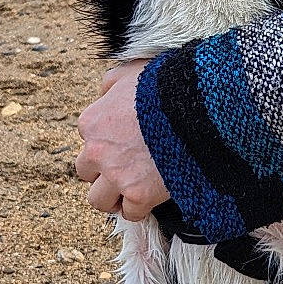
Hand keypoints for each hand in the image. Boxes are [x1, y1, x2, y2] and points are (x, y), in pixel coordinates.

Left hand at [76, 60, 169, 220]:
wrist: (196, 107)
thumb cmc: (166, 85)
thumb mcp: (131, 71)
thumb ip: (111, 84)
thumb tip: (105, 94)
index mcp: (91, 122)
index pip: (87, 142)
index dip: (107, 144)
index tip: (125, 143)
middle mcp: (97, 151)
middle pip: (86, 172)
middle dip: (104, 171)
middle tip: (126, 168)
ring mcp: (117, 175)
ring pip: (99, 201)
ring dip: (114, 197)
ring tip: (132, 190)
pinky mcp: (139, 194)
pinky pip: (130, 213)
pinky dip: (140, 209)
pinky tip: (151, 199)